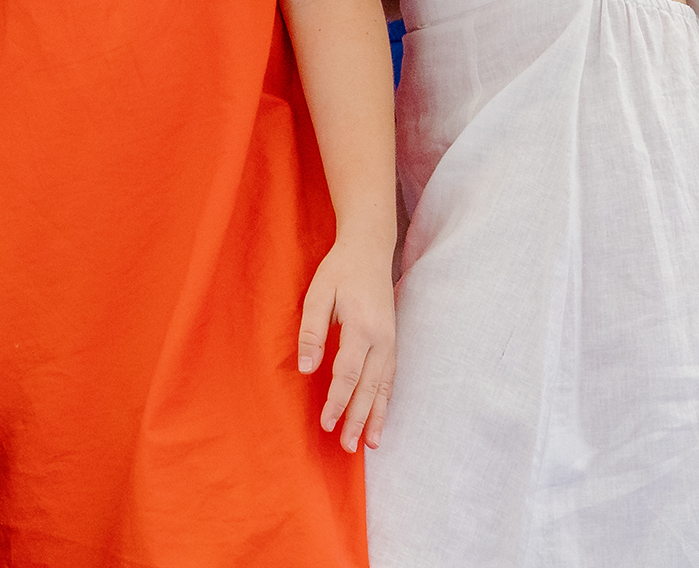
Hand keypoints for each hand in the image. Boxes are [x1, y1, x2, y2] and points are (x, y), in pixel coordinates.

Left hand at [301, 230, 396, 452]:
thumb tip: (306, 369)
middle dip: (357, 418)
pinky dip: (384, 402)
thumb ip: (312, 331)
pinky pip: (389, 380)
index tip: (327, 423)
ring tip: (368, 445)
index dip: (338, 401)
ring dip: (375, 417)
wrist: (369, 252)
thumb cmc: (339, 272)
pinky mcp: (392, 344)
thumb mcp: (318, 295)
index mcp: (361, 327)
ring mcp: (390, 343)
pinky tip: (379, 420)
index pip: (348, 373)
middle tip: (347, 447)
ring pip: (383, 388)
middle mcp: (381, 340)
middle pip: (369, 387)